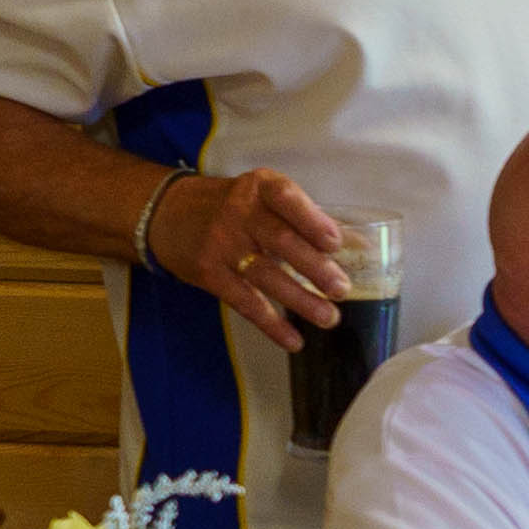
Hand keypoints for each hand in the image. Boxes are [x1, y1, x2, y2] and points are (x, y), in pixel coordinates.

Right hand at [151, 168, 350, 352]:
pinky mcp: (209, 273)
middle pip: (280, 241)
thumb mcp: (263, 198)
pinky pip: (245, 302)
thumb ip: (306, 219)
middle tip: (342, 289)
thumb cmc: (233, 206)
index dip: (312, 221)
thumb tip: (361, 247)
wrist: (167, 213)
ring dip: (300, 300)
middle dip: (314, 267)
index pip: (287, 198)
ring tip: (329, 318)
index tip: (335, 243)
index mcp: (259, 188)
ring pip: (265, 275)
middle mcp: (238, 212)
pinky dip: (271, 324)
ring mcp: (221, 243)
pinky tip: (294, 340)